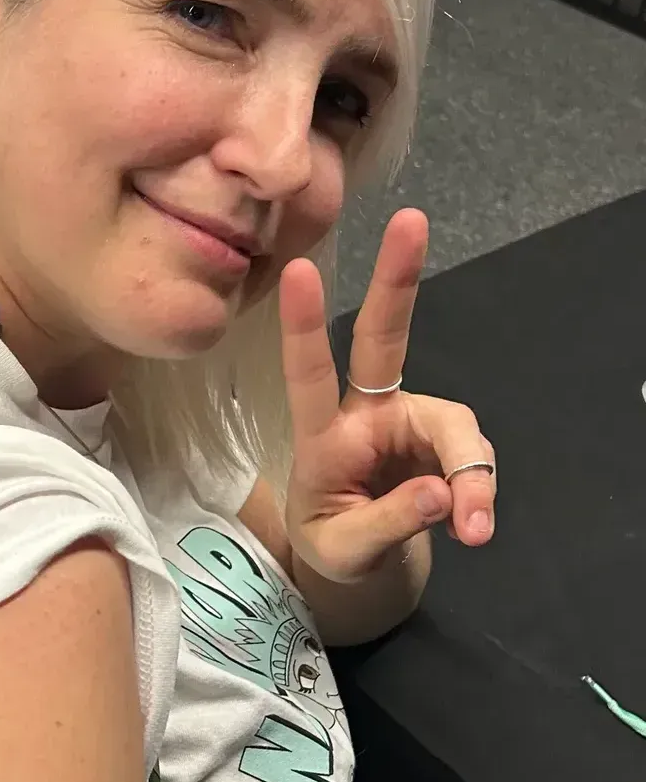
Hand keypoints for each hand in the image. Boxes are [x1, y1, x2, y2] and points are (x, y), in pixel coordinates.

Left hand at [280, 209, 496, 583]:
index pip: (308, 375)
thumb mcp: (343, 551)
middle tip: (410, 221)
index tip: (300, 271)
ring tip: (474, 529)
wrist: (358, 561)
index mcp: (321, 436)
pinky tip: (473, 526)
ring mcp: (409, 422)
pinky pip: (474, 458)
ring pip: (455, 426)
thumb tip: (445, 494)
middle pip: (383, 339)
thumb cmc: (332, 542)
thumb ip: (387, 524)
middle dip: (396, 280)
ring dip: (473, 474)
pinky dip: (480, 492)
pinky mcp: (443, 441)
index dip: (304, 326)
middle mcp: (366, 414)